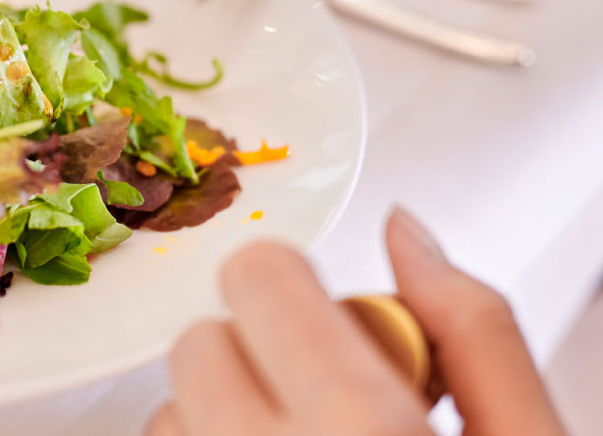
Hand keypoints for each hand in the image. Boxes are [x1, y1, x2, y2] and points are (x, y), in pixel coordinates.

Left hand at [145, 207, 566, 434]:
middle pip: (197, 343)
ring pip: (169, 412)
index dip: (294, 286)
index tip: (325, 318)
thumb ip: (477, 330)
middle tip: (328, 402)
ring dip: (224, 416)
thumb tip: (408, 229)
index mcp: (356, 429)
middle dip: (258, 353)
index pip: (255, 274)